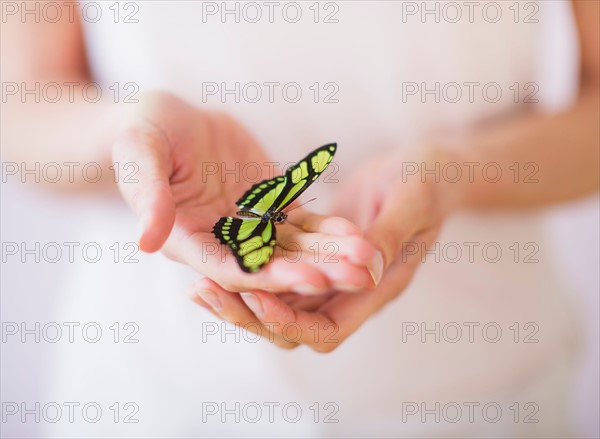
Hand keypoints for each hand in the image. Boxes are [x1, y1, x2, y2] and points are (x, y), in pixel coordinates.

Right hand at [114, 91, 378, 294]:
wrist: (169, 118)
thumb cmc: (143, 132)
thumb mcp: (140, 153)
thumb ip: (150, 196)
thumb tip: (147, 241)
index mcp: (187, 241)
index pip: (231, 269)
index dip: (270, 277)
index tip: (309, 281)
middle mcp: (221, 242)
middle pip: (271, 266)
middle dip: (315, 272)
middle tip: (357, 277)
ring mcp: (248, 226)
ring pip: (293, 248)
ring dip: (330, 256)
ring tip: (368, 260)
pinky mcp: (267, 206)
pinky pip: (301, 222)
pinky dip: (328, 229)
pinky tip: (358, 235)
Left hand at [190, 147, 455, 350]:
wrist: (426, 170)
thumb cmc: (429, 182)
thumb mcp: (414, 200)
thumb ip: (391, 234)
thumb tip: (364, 269)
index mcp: (378, 289)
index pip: (327, 329)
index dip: (290, 321)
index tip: (255, 297)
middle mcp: (350, 294)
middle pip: (292, 326)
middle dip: (249, 315)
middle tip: (205, 293)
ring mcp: (331, 278)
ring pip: (278, 304)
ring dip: (239, 298)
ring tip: (197, 285)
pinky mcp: (316, 256)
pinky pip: (277, 272)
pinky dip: (248, 269)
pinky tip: (215, 255)